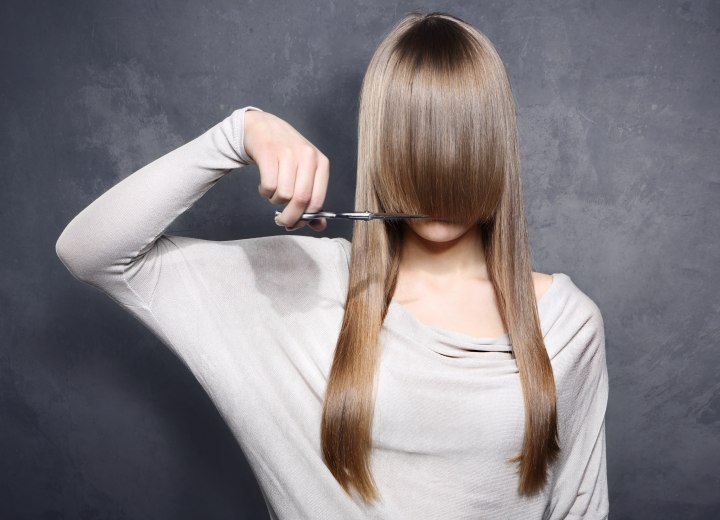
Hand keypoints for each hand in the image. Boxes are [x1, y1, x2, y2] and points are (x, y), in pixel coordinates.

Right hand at [243, 109, 328, 231]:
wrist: (264, 127)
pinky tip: (265, 184)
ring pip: (284, 194)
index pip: (317, 201)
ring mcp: (288, 152)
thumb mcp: (305, 174)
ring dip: (275, 201)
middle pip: (301, 200)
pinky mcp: (269, 152)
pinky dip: (265, 192)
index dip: (306, 219)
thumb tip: (319, 226)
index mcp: (321, 163)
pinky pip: (269, 186)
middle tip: (282, 221)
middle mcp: (308, 156)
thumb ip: (312, 200)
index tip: (296, 224)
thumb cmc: (286, 156)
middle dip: (290, 218)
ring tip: (274, 192)